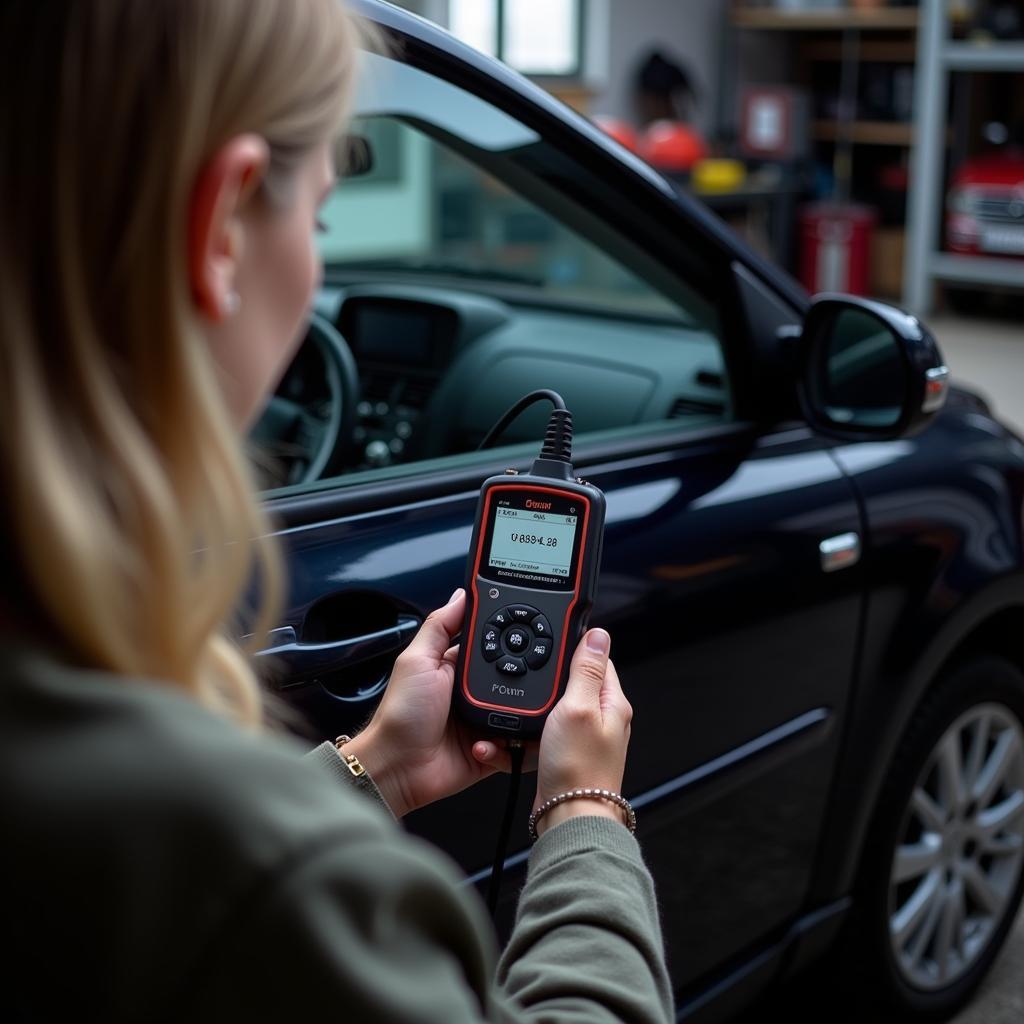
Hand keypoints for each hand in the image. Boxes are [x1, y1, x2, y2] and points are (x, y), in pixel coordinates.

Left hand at [343, 589, 520, 816]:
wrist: (398, 768)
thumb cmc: (400, 715)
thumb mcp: (417, 660)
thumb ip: (440, 625)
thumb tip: (462, 594)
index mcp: (457, 667)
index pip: (492, 645)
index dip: (508, 639)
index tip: (524, 634)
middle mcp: (475, 693)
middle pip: (514, 677)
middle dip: (520, 680)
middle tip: (511, 686)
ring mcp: (485, 722)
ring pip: (522, 711)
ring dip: (515, 715)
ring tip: (499, 718)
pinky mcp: (493, 750)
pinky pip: (517, 745)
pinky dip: (508, 745)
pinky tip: (486, 743)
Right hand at [533, 628, 631, 836]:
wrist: (569, 817)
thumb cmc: (578, 768)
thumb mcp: (578, 706)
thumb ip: (586, 669)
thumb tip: (598, 634)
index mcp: (613, 702)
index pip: (596, 659)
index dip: (572, 649)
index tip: (551, 647)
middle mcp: (603, 719)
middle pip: (573, 682)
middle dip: (549, 680)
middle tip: (532, 684)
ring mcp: (585, 738)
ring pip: (555, 708)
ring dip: (535, 709)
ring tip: (523, 714)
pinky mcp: (567, 754)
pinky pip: (546, 731)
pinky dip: (530, 731)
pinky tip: (519, 736)